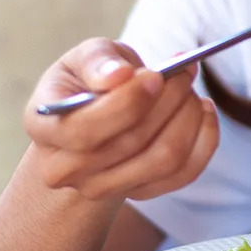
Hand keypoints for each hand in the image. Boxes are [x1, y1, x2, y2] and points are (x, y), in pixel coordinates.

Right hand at [24, 37, 219, 201]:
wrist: (95, 118)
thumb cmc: (89, 82)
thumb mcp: (84, 58)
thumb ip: (98, 60)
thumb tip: (118, 75)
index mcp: (45, 129)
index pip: (86, 130)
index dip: (128, 102)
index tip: (155, 75)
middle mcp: (66, 170)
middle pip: (132, 144)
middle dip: (167, 101)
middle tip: (184, 72)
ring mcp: (104, 188)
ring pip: (163, 160)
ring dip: (188, 118)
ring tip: (191, 89)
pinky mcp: (142, 193)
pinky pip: (185, 173)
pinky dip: (205, 139)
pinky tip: (204, 111)